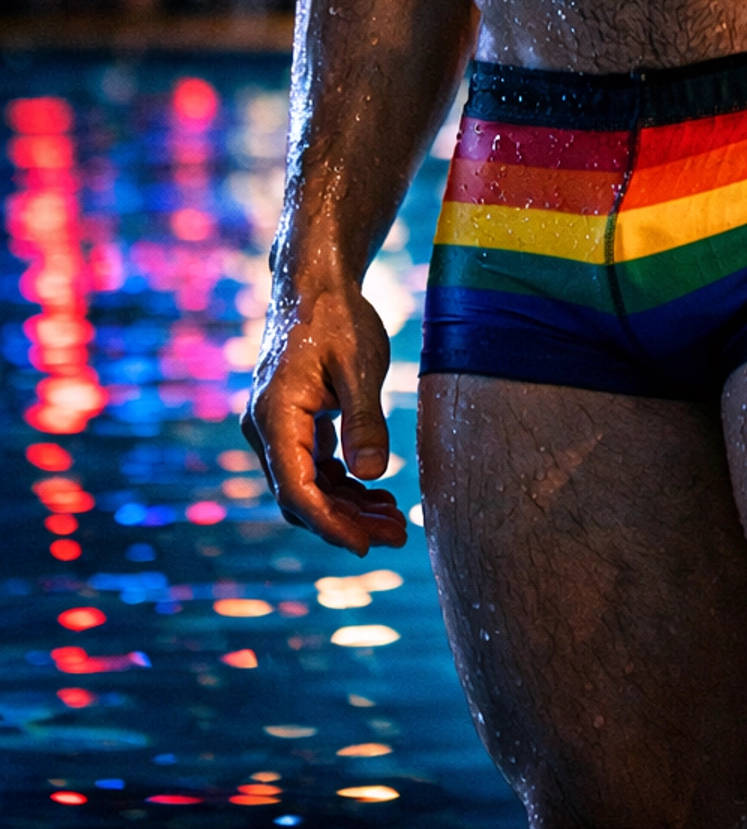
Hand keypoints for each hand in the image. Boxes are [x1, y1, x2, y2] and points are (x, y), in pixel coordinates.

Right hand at [243, 277, 408, 554]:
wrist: (314, 284)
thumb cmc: (337, 317)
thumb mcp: (360, 366)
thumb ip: (365, 420)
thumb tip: (372, 475)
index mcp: (274, 417)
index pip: (296, 490)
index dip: (330, 524)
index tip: (365, 544)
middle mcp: (266, 429)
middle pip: (302, 496)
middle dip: (347, 521)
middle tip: (399, 535)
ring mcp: (278, 428)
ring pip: (309, 486)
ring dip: (349, 507)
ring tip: (396, 521)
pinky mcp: (294, 425)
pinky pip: (314, 468)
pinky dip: (344, 485)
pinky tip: (378, 494)